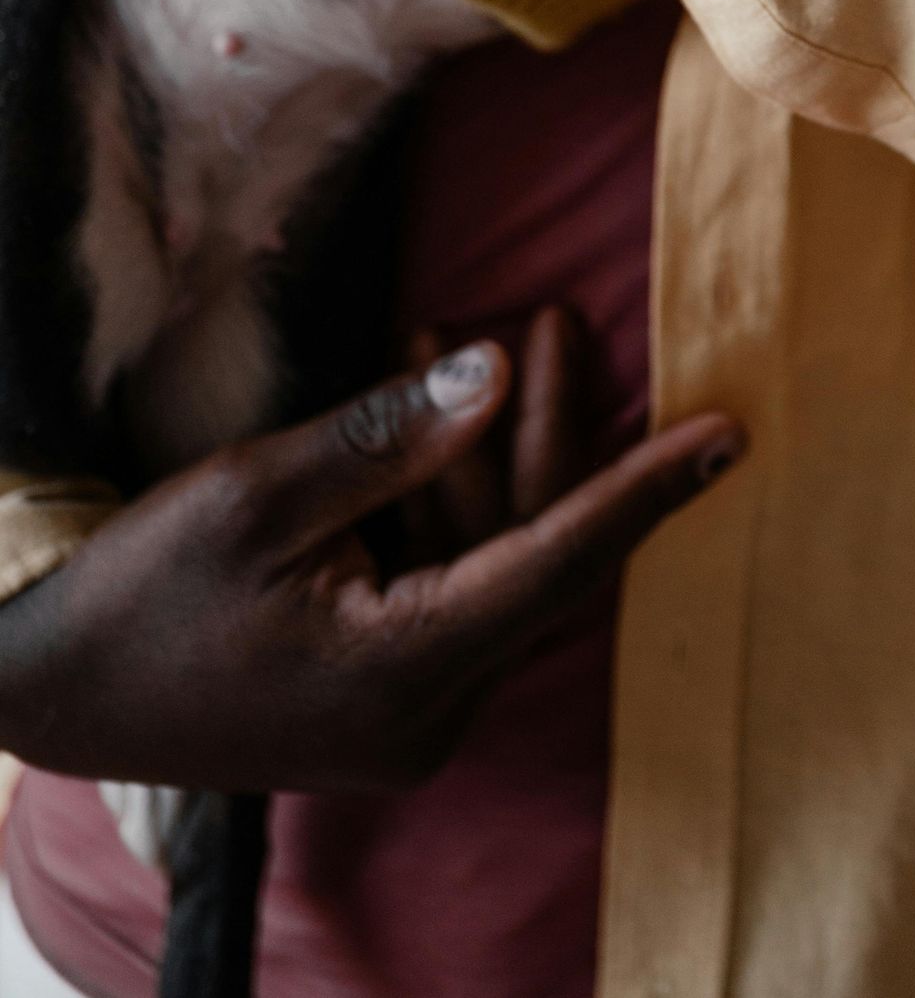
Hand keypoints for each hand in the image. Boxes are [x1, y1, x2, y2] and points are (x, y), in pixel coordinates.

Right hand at [0, 338, 742, 793]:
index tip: (728, 435)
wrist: (43, 690)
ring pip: (494, 563)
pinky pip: (449, 585)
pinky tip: (431, 404)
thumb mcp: (257, 497)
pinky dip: (446, 500)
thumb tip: (498, 373)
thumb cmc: (138, 594)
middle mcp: (425, 711)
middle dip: (552, 431)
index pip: (558, 563)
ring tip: (479, 333)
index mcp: (404, 671)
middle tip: (557, 318)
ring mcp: (405, 714)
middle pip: (532, 552)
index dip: (645, 489)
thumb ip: (390, 440)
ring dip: (490, 453)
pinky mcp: (380, 697)